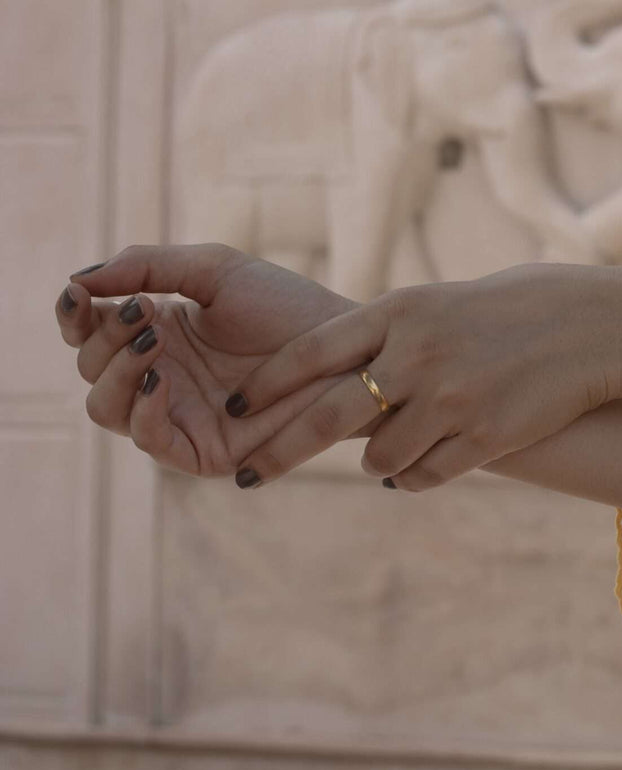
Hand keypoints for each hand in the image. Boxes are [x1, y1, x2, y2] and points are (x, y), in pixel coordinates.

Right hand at [58, 243, 381, 477]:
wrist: (347, 347)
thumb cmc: (290, 307)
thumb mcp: (214, 271)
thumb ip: (146, 266)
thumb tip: (78, 282)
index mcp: (157, 335)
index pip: (91, 332)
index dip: (73, 315)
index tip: (77, 293)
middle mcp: (162, 378)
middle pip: (92, 369)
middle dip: (102, 338)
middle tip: (145, 312)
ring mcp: (180, 416)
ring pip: (107, 407)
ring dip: (116, 369)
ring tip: (152, 337)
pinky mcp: (204, 450)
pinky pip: (150, 441)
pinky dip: (142, 408)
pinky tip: (160, 376)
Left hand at [225, 262, 621, 490]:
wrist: (595, 327)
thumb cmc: (518, 307)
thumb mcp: (442, 302)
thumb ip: (391, 331)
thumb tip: (340, 365)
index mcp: (400, 312)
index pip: (310, 353)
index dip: (265, 385)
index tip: (234, 407)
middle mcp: (417, 356)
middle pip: (328, 415)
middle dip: (281, 448)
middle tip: (249, 472)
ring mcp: (452, 400)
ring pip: (381, 457)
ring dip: (375, 463)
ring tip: (387, 456)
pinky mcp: (486, 437)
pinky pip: (426, 476)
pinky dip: (414, 478)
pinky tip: (419, 469)